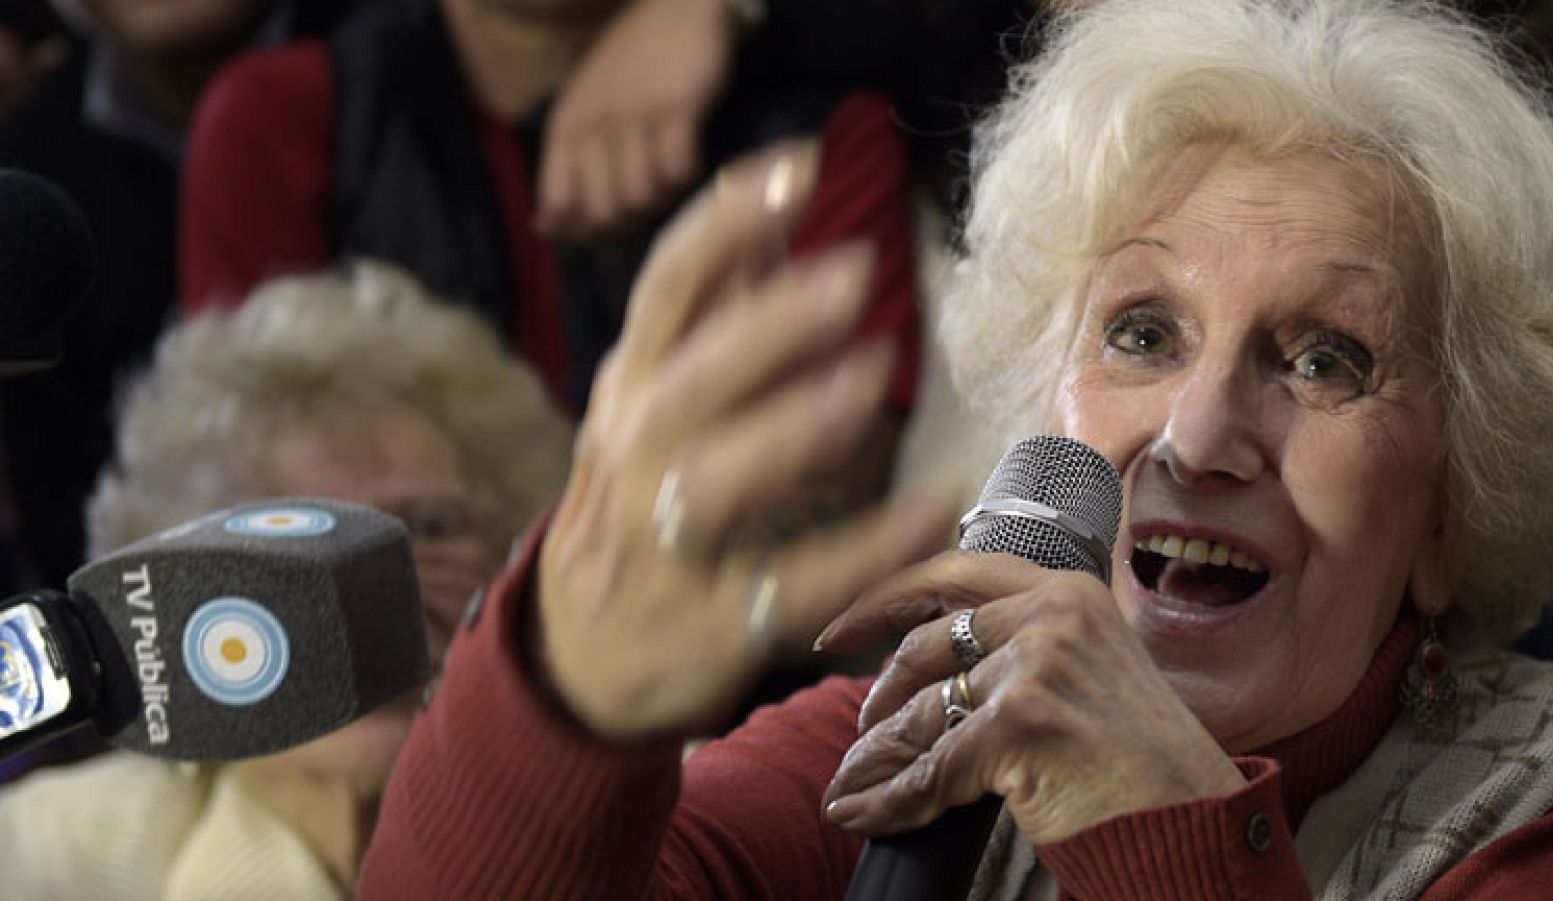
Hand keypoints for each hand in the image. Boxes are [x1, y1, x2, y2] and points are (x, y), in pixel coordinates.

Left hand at [536, 0, 738, 238]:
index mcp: (566, 124)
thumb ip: (567, 165)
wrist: (677, 7)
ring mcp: (633, 116)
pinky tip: (691, 163)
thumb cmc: (633, 63)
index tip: (609, 227)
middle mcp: (594, 122)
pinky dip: (686, 179)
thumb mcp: (586, 109)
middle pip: (603, 210)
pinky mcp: (675, 109)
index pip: (559, 201)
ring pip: (640, 196)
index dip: (583, 228)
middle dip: (629, 222)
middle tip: (649, 207)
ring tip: (670, 182)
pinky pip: (677, 171)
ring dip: (661, 201)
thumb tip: (545, 229)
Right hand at [537, 144, 957, 739]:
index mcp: (630, 391)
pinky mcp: (710, 623)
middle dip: (762, 325)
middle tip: (853, 271)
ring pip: (712, 483)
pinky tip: (934, 505)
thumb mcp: (651, 404)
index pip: (662, 293)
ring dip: (788, 429)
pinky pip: (787, 586)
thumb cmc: (638, 502)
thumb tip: (769, 214)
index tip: (797, 167)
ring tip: (874, 376)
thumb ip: (708, 317)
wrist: (576, 657)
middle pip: (684, 382)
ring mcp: (664, 546)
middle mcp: (635, 459)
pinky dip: (862, 549)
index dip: (720, 225)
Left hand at [818, 551, 1243, 843]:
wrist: (1194, 823)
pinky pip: (929, 767)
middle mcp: (1052, 614)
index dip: (886, 599)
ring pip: (923, 711)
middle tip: (860, 725)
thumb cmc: (1146, 765)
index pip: (955, 574)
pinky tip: (867, 812)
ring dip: (877, 755)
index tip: (841, 628)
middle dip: (880, 690)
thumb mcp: (1090, 676)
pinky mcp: (1018, 722)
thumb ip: (1025, 654)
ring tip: (852, 785)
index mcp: (1070, 592)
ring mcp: (1035, 664)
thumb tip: (935, 676)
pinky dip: (890, 798)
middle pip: (928, 642)